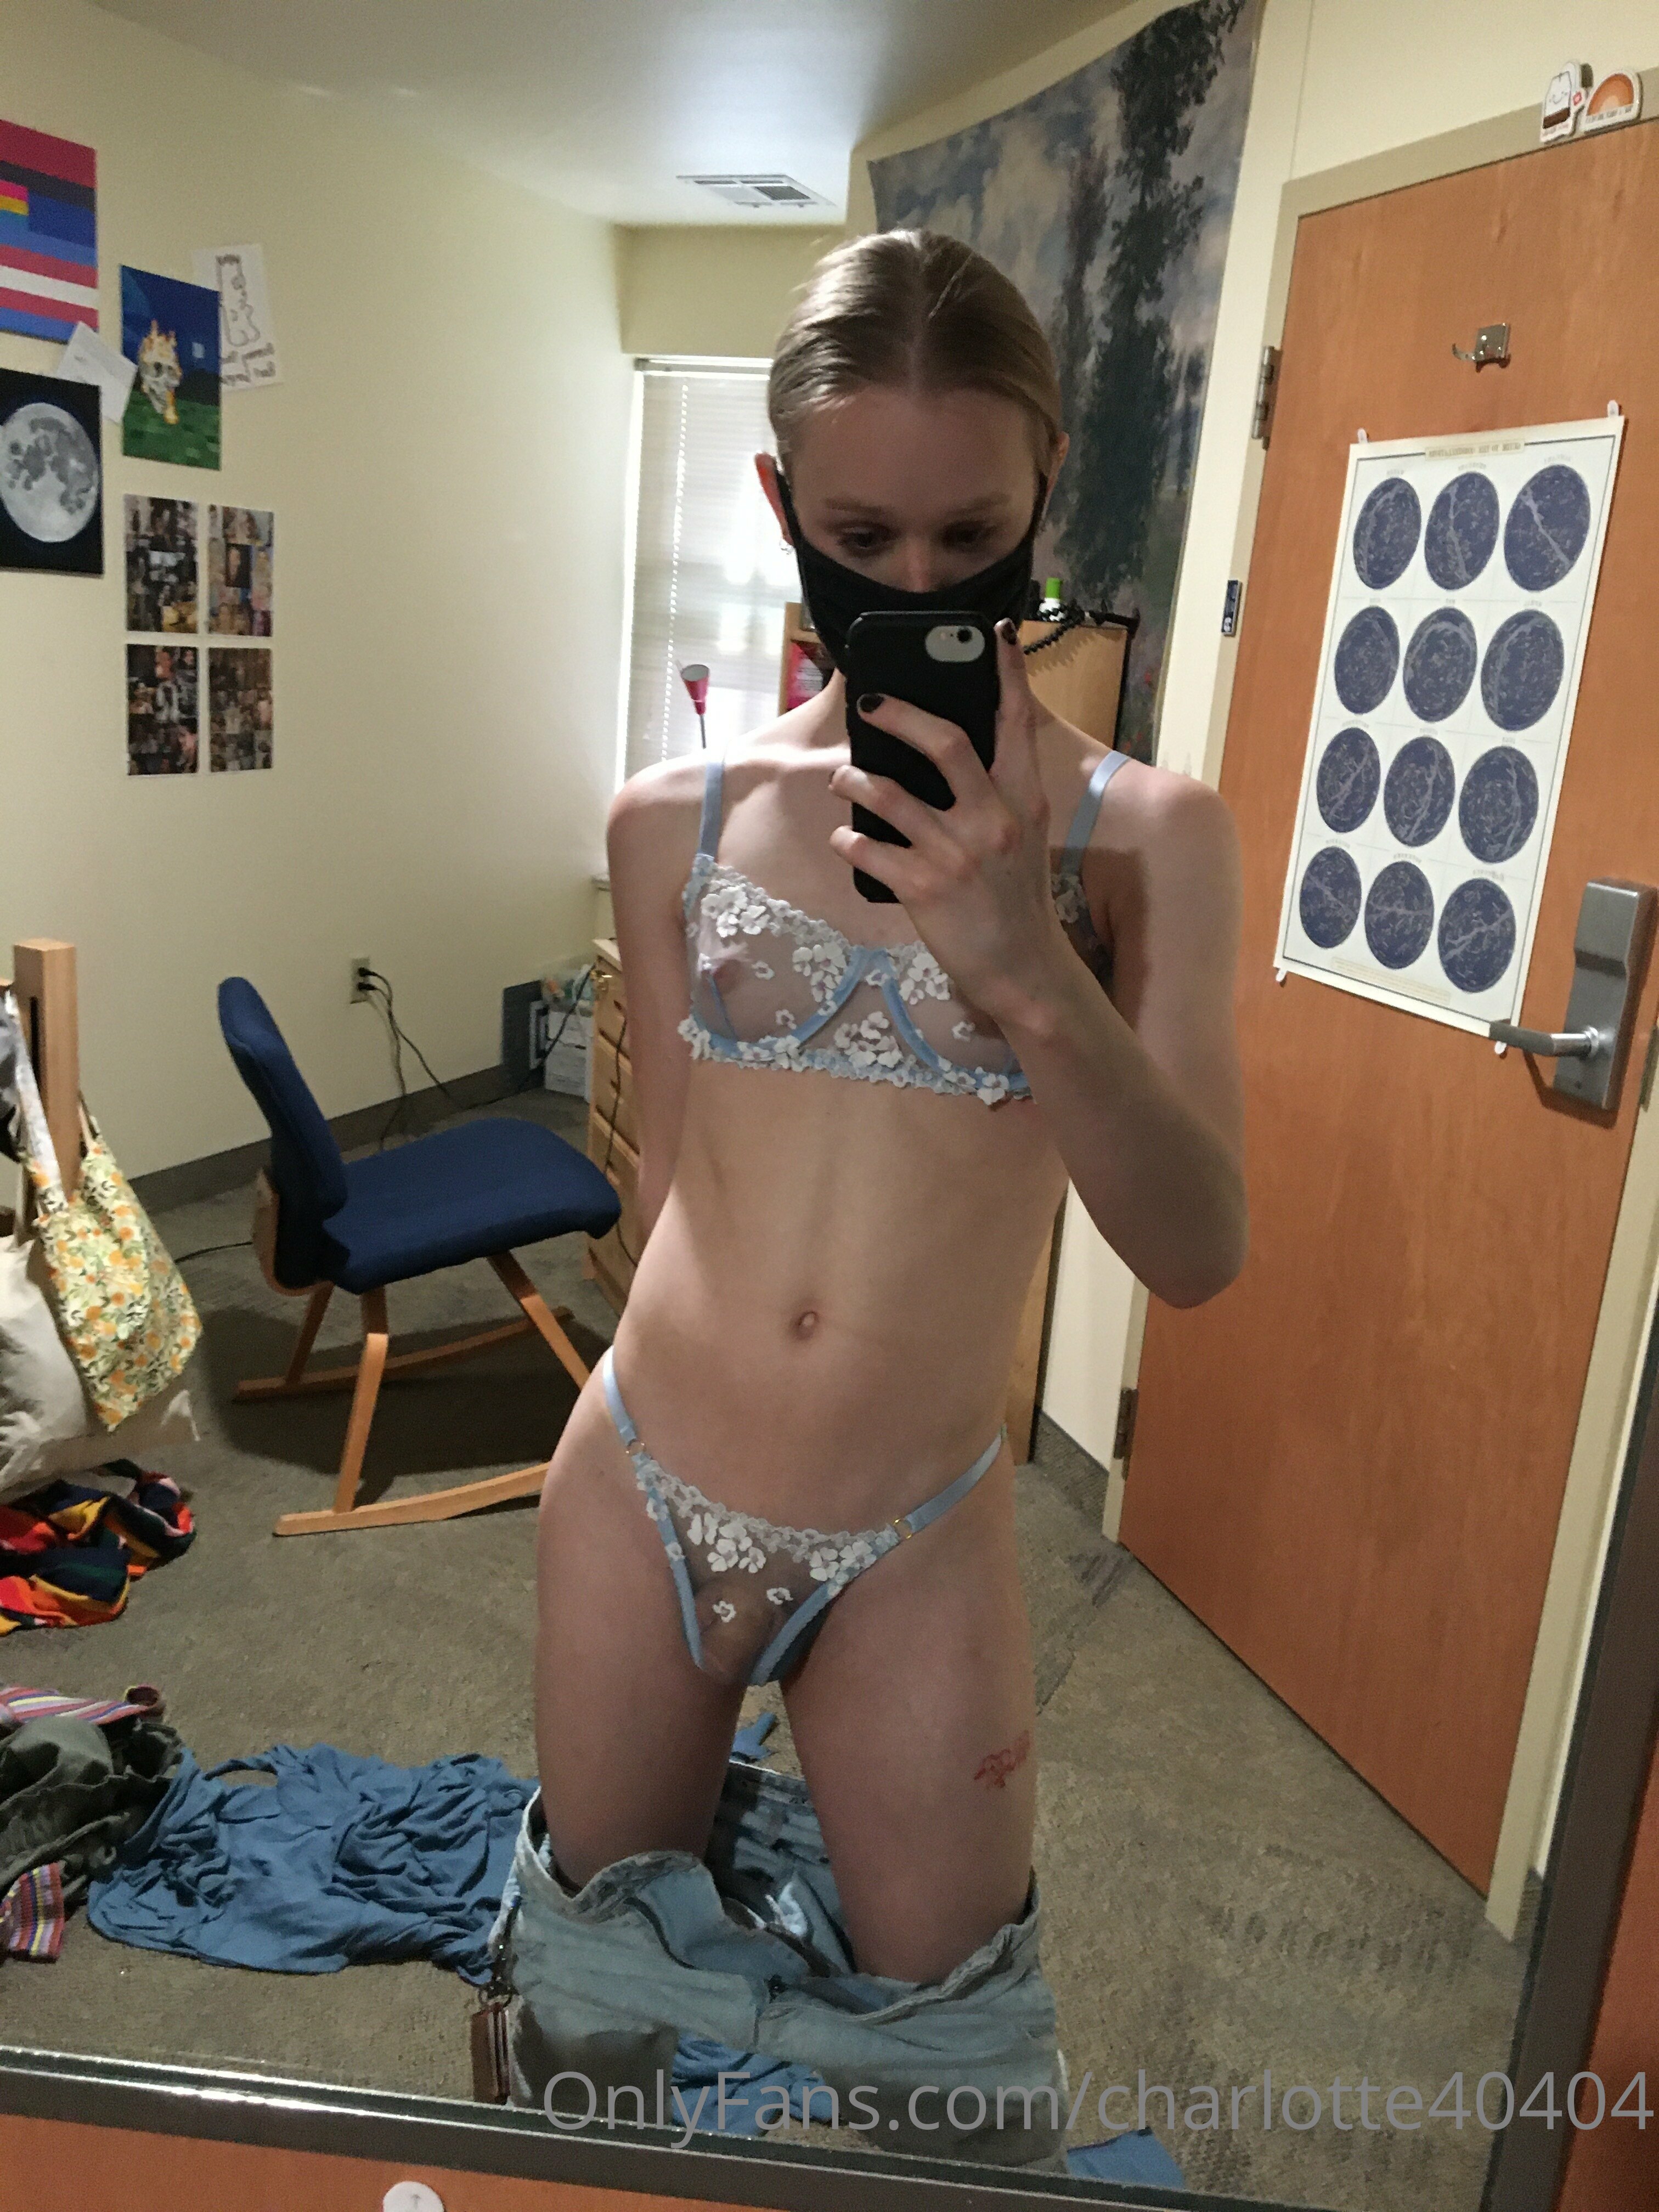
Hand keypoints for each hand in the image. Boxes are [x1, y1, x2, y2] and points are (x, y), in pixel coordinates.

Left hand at [827, 619, 1071, 1028]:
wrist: (1024, 970)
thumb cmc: (1015, 899)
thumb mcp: (1022, 838)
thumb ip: (996, 793)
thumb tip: (944, 748)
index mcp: (1024, 801)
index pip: (1016, 724)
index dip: (1007, 675)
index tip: (996, 634)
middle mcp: (995, 821)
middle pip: (946, 741)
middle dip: (901, 714)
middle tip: (871, 701)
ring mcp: (958, 855)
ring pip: (889, 795)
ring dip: (855, 782)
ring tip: (843, 781)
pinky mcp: (924, 889)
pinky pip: (867, 849)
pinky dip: (847, 841)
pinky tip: (844, 840)